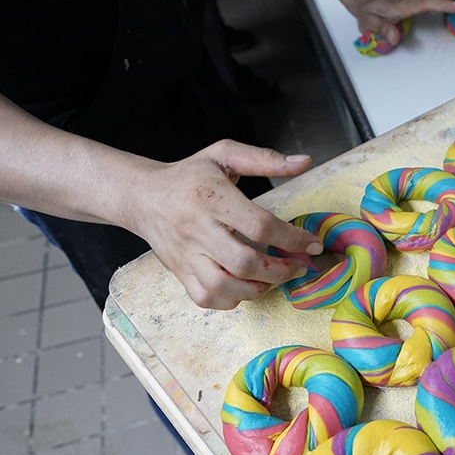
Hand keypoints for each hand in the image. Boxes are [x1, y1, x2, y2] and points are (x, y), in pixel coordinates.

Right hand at [132, 140, 324, 309]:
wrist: (142, 196)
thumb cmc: (190, 176)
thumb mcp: (224, 155)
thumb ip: (265, 160)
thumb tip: (305, 162)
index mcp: (212, 197)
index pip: (259, 225)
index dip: (292, 239)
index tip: (312, 245)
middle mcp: (197, 228)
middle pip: (244, 262)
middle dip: (281, 270)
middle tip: (298, 267)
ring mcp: (186, 254)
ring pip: (224, 286)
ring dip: (258, 289)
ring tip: (275, 279)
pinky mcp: (179, 273)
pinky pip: (206, 298)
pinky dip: (232, 300)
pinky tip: (247, 286)